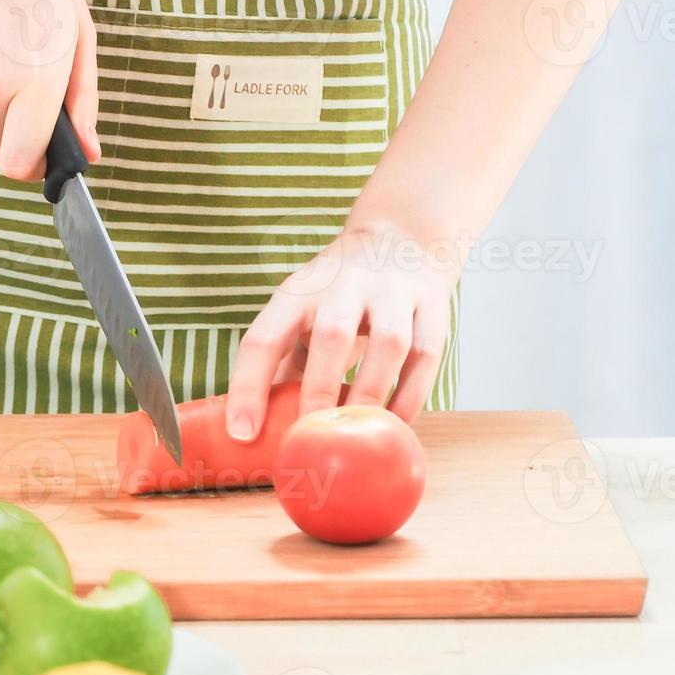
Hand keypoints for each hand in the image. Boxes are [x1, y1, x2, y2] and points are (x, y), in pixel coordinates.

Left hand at [226, 221, 457, 436]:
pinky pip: (425, 355)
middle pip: (331, 336)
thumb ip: (284, 360)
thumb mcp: (300, 309)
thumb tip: (256, 423)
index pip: (264, 337)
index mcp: (298, 291)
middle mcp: (344, 286)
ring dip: (370, 394)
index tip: (241, 433)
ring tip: (356, 436)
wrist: (401, 237)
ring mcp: (393, 293)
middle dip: (319, 391)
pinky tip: (395, 425)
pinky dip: (410, 395)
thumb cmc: (336, 290)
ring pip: (388, 344)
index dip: (248, 387)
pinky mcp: (432, 306)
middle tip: (309, 437)